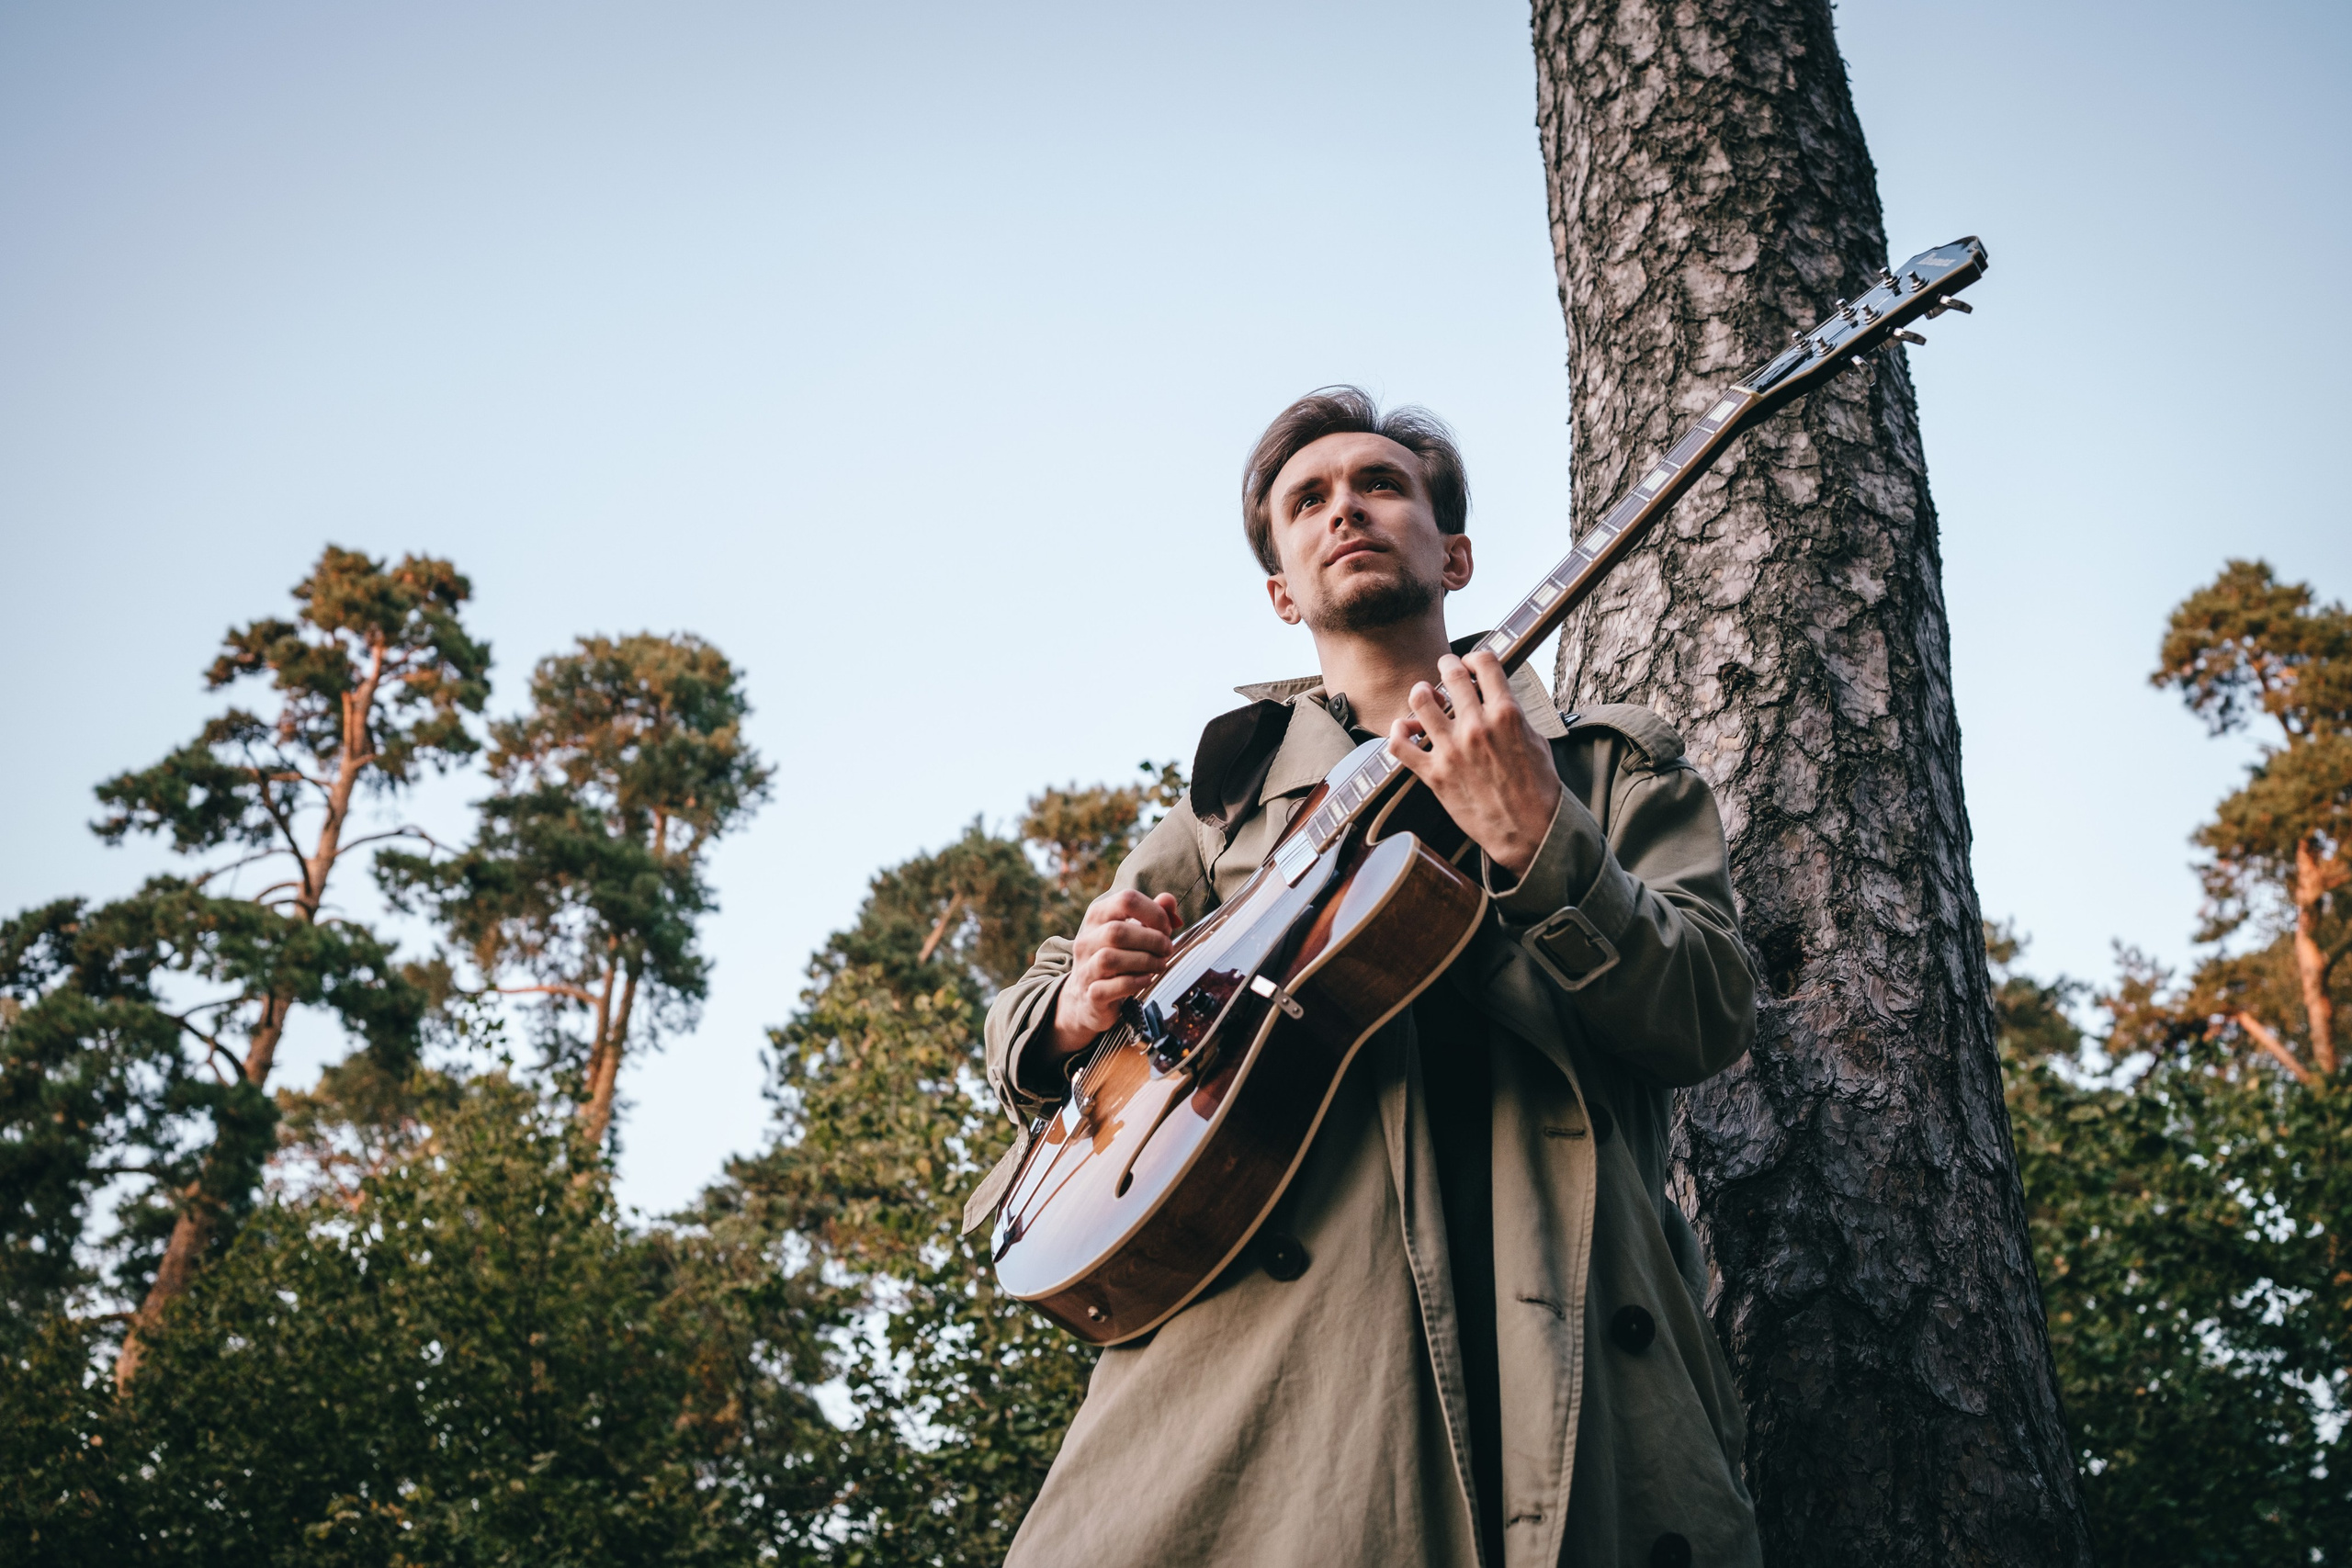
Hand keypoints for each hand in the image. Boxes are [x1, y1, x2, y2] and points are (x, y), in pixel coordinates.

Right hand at [1047, 888, 1182, 1056]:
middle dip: (1152, 940)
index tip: (1166, 927)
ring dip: (1145, 961)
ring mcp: (1085, 968)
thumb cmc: (1117, 957)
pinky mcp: (1091, 994)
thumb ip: (1152, 914)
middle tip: (1167, 949)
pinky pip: (1112, 986)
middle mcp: (1086, 939)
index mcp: (1098, 916)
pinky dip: (1135, 982)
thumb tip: (1168, 900)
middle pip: (1117, 931)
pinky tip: (1147, 979)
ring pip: (1110, 958)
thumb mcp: (1132, 931)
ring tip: (1159, 964)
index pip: (1126, 900)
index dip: (1154, 912)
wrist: (1087, 996)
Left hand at [1387, 650, 1562, 877]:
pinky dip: (1398, 731)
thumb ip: (1512, 714)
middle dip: (1447, 666)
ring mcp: (1451, 750)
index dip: (1475, 657)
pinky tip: (1405, 728)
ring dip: (1421, 693)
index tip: (1471, 663)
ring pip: (1420, 701)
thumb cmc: (1538, 788)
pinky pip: (1399, 744)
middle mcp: (1476, 726)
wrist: (1529, 831)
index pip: (1484, 663)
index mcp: (1507, 714)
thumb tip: (1495, 697)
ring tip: (1425, 695)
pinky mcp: (1434, 774)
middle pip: (1450, 675)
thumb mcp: (1536, 740)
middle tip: (1446, 669)